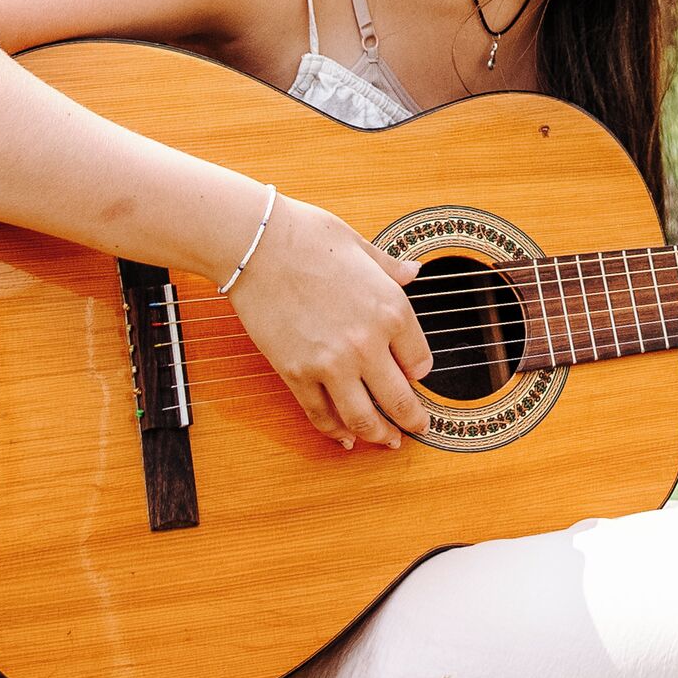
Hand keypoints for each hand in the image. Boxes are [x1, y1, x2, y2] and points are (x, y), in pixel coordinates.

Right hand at [218, 195, 433, 450]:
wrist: (256, 244)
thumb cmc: (308, 236)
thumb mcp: (360, 246)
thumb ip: (390, 268)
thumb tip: (413, 272)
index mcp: (391, 309)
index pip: (421, 360)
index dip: (419, 372)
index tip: (414, 375)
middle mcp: (367, 343)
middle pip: (400, 399)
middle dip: (413, 420)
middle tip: (419, 428)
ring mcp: (331, 363)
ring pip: (363, 418)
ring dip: (379, 436)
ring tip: (388, 441)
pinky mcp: (296, 374)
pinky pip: (321, 415)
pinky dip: (335, 432)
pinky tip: (344, 438)